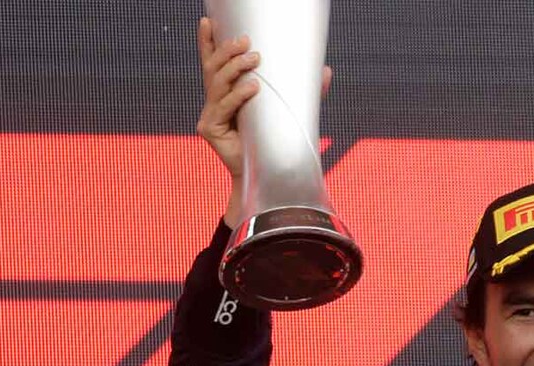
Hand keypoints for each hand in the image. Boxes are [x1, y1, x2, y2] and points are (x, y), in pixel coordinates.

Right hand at [194, 17, 332, 226]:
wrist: (269, 176)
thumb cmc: (275, 142)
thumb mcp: (291, 112)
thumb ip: (305, 92)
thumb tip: (326, 70)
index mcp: (226, 94)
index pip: (214, 63)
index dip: (208, 42)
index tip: (207, 20)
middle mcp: (214, 102)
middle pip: (214, 69)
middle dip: (228, 51)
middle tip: (247, 41)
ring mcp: (210, 116)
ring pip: (217, 84)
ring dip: (235, 68)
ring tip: (254, 58)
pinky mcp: (210, 130)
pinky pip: (224, 107)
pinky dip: (239, 96)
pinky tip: (253, 88)